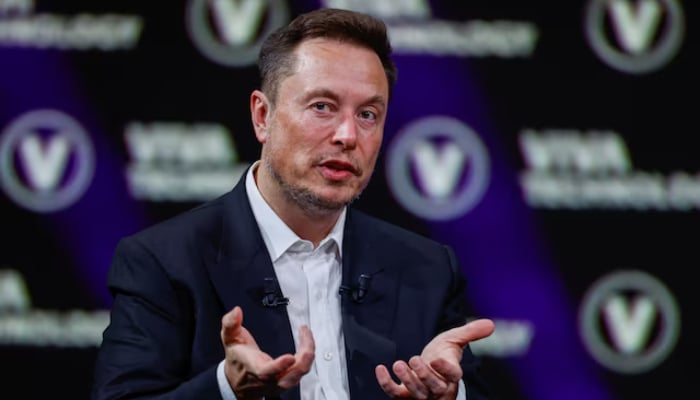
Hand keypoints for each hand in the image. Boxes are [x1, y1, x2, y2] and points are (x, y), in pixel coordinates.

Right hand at [220, 306, 314, 399]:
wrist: (237, 382)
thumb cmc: (237, 360)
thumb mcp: (229, 339)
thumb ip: (230, 324)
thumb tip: (236, 312)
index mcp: (254, 368)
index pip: (266, 372)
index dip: (279, 366)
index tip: (290, 357)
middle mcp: (268, 379)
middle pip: (289, 377)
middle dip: (303, 358)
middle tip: (306, 335)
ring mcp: (278, 383)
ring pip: (297, 376)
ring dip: (307, 357)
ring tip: (307, 336)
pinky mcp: (286, 382)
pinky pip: (300, 373)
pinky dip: (307, 359)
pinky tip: (307, 345)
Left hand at [375, 318, 493, 398]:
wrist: (428, 362)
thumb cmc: (443, 352)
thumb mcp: (456, 339)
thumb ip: (471, 332)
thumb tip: (490, 324)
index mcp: (452, 375)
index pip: (453, 376)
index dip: (445, 370)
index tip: (436, 359)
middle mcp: (439, 388)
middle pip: (434, 388)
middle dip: (423, 375)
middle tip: (414, 359)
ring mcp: (422, 393)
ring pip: (417, 393)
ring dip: (407, 380)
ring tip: (399, 364)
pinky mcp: (405, 394)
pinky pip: (395, 393)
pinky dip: (386, 383)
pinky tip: (381, 369)